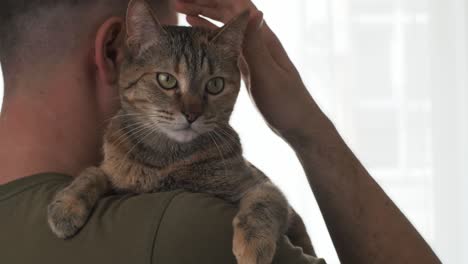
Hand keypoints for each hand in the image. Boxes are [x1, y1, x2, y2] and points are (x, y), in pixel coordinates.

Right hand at [175, 0, 332, 145]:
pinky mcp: (247, 65)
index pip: (238, 6)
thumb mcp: (268, 76)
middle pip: (229, 11)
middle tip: (176, 3)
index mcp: (264, 39)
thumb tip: (252, 13)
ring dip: (204, 14)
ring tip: (180, 11)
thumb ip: (256, 47)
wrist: (298, 125)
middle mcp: (258, 41)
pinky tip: (196, 30)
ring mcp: (252, 52)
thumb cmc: (287, 104)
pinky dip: (209, 32)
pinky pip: (225, 42)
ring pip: (225, 25)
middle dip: (204, 3)